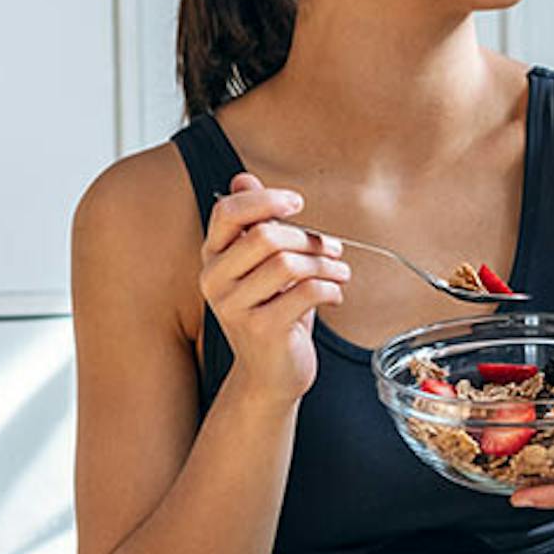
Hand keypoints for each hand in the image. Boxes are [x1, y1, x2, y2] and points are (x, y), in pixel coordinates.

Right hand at [199, 171, 351, 400]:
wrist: (271, 375)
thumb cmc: (272, 314)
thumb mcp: (262, 267)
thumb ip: (253, 224)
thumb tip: (242, 177)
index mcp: (213, 258)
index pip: (227, 212)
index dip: (265, 200)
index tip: (297, 204)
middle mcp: (214, 281)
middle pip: (265, 236)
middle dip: (308, 238)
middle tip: (332, 248)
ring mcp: (234, 307)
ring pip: (289, 264)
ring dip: (326, 264)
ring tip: (341, 272)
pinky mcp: (261, 329)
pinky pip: (306, 292)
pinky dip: (330, 288)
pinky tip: (335, 295)